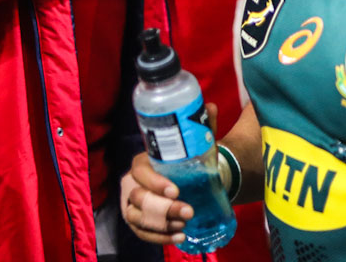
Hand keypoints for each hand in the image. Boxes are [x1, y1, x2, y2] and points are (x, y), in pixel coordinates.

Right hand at [120, 102, 219, 245]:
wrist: (193, 181)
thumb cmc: (191, 161)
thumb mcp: (197, 145)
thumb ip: (203, 128)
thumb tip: (211, 107)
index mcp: (143, 162)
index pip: (140, 172)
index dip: (154, 182)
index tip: (175, 190)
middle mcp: (133, 184)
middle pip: (139, 198)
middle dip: (163, 208)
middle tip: (188, 212)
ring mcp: (133, 205)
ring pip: (138, 218)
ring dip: (161, 225)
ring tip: (184, 226)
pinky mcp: (139, 222)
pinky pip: (142, 233)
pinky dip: (160, 238)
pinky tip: (179, 237)